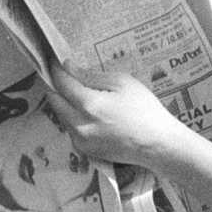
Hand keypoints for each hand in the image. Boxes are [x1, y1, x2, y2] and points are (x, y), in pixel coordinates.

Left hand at [49, 59, 180, 166]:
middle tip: (61, 75)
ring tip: (75, 92)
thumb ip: (91, 76)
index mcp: (89, 105)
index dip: (55, 70)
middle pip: (54, 101)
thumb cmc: (144, 109)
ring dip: (63, 102)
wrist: (156, 144)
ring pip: (60, 116)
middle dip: (54, 86)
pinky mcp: (84, 150)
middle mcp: (79, 125)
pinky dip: (72, 118)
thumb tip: (69, 67)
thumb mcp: (122, 83)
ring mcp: (80, 140)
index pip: (62, 83)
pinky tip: (86, 113)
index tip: (54, 61)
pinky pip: (70, 129)